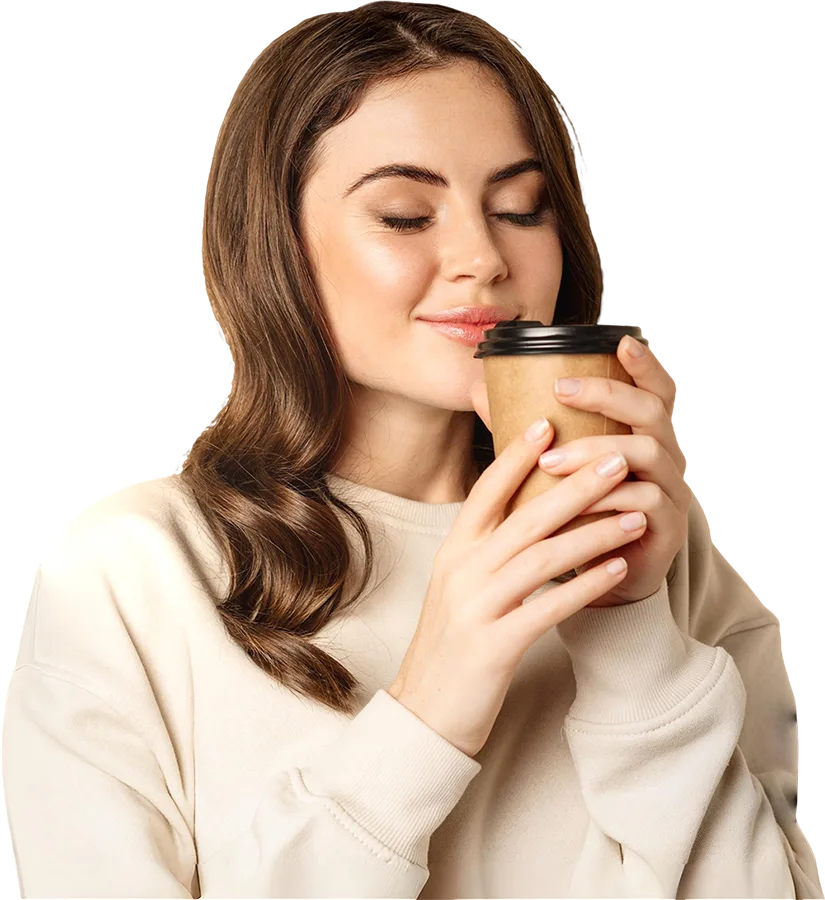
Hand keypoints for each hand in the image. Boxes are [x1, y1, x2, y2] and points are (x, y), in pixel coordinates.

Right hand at [389, 419, 646, 757]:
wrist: (425, 712)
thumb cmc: (451, 643)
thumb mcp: (459, 586)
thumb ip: (486, 548)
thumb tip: (526, 512)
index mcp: (453, 551)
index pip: (486, 491)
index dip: (516, 456)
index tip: (548, 423)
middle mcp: (461, 571)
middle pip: (524, 517)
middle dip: (575, 486)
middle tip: (617, 459)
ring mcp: (476, 608)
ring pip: (541, 557)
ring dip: (593, 533)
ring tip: (634, 515)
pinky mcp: (495, 646)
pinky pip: (548, 607)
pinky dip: (586, 585)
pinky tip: (618, 570)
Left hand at [471, 335, 690, 607]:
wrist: (607, 575)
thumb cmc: (580, 513)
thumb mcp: (556, 468)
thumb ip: (526, 429)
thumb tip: (479, 390)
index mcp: (645, 435)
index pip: (657, 390)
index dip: (645, 364)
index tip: (621, 340)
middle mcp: (668, 455)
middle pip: (652, 410)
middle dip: (607, 394)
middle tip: (561, 390)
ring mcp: (673, 489)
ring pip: (649, 451)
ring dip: (597, 451)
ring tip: (550, 462)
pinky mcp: (668, 525)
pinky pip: (646, 501)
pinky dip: (609, 498)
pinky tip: (578, 503)